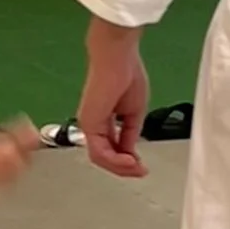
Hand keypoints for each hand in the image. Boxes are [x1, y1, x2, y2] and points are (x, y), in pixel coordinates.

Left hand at [77, 27, 149, 178]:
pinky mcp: (89, 123)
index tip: (141, 165)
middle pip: (104, 157)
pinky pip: (99, 151)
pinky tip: (130, 162)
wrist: (117, 57)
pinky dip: (116, 161)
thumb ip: (129, 133)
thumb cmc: (126, 73)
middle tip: (140, 171)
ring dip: (120, 167)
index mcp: (102, 119)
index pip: (111, 148)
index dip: (126, 160)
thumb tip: (129, 151)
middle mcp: (92, 123)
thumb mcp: (134, 111)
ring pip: (100, 158)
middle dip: (124, 168)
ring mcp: (88, 124)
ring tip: (137, 168)